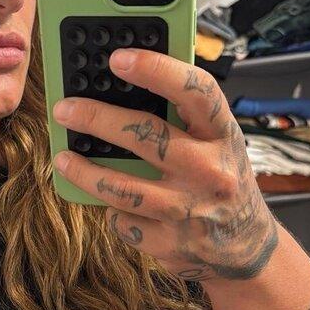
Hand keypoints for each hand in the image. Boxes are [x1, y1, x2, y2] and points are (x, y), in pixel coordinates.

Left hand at [52, 47, 278, 283]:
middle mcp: (210, 171)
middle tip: (66, 110)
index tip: (119, 59)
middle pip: (146, 136)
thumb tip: (121, 89)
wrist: (246, 250)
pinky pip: (123, 222)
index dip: (156, 70)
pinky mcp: (170, 244)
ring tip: (63, 158)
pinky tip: (110, 203)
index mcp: (223, 136)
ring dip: (85, 172)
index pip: (195, 92)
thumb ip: (183, 120)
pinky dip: (111, 211)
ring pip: (123, 188)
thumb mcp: (218, 145)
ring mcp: (189, 211)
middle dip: (97, 118)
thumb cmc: (222, 183)